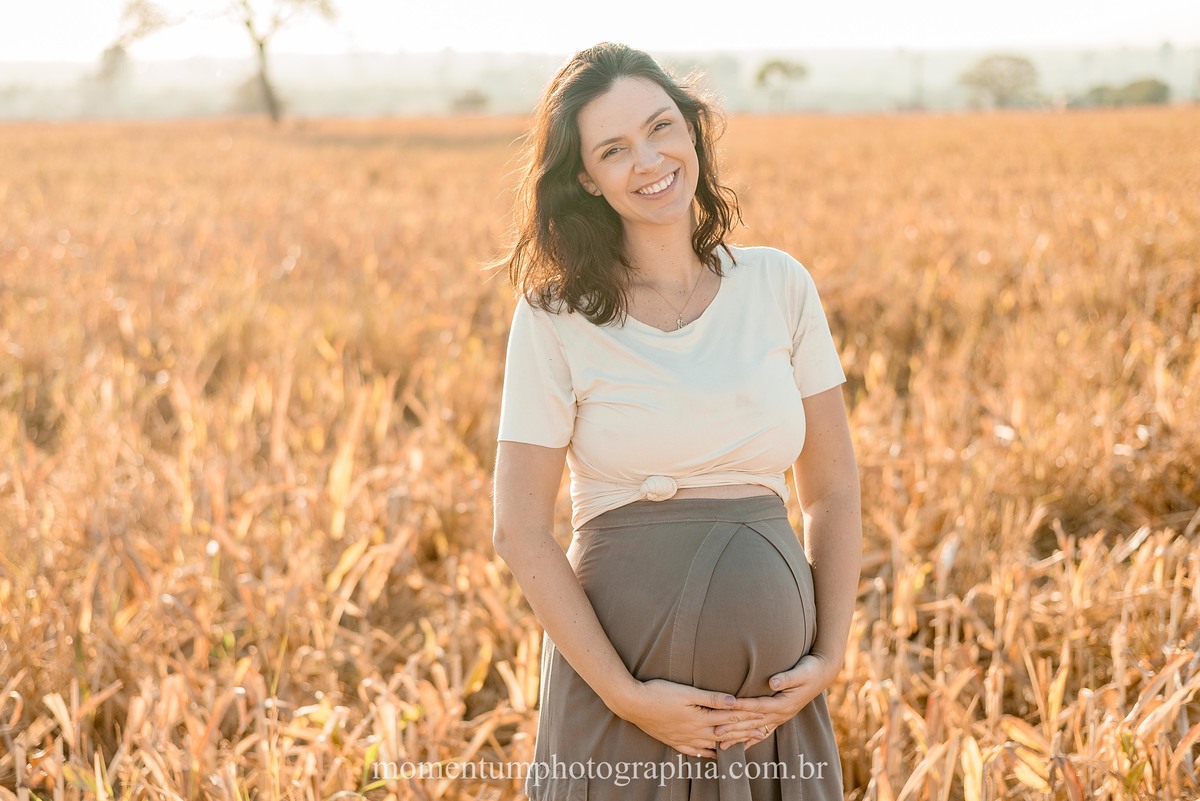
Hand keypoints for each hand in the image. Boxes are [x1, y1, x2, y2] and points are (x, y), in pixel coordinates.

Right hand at [616, 679, 767, 759]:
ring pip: (713, 744)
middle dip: (746, 732)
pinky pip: (695, 752)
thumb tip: (733, 701)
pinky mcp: (674, 741)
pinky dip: (707, 754)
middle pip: (726, 733)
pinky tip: (713, 754)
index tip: (764, 716)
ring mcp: (684, 739)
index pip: (730, 718)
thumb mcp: (686, 692)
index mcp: (700, 718)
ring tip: (745, 745)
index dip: (748, 717)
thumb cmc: (658, 693)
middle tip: (763, 733)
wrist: (633, 704)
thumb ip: (711, 698)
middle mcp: (695, 732)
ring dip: (730, 743)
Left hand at [716, 653, 837, 750]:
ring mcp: (781, 717)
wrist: (822, 673)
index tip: (726, 709)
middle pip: (753, 722)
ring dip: (738, 737)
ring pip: (755, 730)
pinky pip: (763, 731)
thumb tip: (772, 682)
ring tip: (721, 746)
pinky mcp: (780, 716)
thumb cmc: (810, 670)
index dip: (741, 707)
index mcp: (784, 703)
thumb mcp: (801, 672)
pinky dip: (751, 739)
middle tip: (715, 733)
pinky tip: (741, 746)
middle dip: (734, 728)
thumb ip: (787, 678)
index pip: (758, 706)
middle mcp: (781, 713)